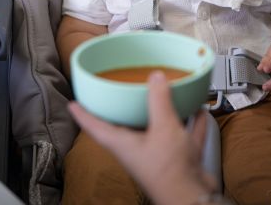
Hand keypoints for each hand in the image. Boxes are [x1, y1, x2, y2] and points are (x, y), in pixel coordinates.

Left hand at [67, 72, 215, 204]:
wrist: (193, 197)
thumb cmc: (170, 172)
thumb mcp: (163, 127)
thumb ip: (158, 101)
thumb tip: (155, 78)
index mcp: (123, 144)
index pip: (95, 127)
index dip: (83, 115)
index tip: (73, 104)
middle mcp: (137, 150)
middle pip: (126, 126)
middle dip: (125, 109)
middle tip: (120, 92)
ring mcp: (157, 155)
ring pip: (157, 129)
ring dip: (163, 113)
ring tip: (166, 95)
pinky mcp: (177, 159)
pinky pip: (182, 136)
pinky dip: (190, 124)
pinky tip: (197, 112)